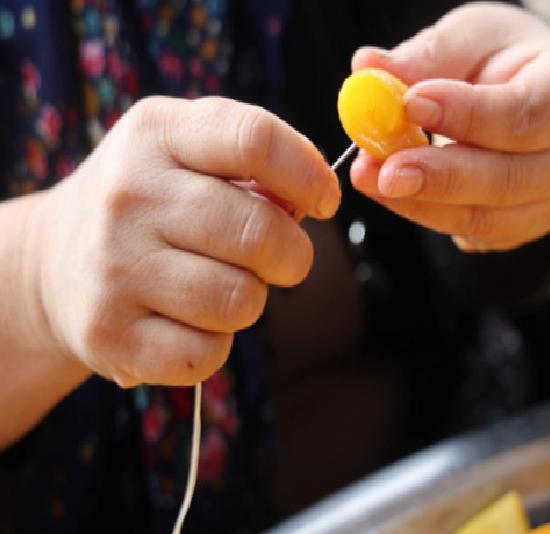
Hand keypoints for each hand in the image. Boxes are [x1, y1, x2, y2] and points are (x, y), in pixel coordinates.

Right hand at [37, 96, 339, 386]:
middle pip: (260, 232)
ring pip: (241, 300)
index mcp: (156, 133)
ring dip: (250, 300)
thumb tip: (315, 196)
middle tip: (280, 259)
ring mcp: (114, 266)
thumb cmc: (151, 203)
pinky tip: (188, 322)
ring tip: (220, 286)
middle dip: (292, 255)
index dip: (309, 174)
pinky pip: (207, 354)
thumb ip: (254, 162)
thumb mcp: (187, 152)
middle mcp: (128, 194)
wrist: (53, 262)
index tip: (325, 200)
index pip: (256, 140)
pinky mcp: (108, 333)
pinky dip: (214, 344)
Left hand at [349, 2, 549, 251]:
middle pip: (509, 178)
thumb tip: (368, 67)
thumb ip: (427, 56)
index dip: (468, 114)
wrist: (526, 95)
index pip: (526, 113)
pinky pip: (472, 232)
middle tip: (382, 168)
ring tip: (370, 177)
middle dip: (439, 176)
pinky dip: (426, 215)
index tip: (411, 104)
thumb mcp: (471, 39)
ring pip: (486, 216)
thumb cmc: (502, 61)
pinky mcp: (522, 227)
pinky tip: (392, 193)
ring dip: (421, 202)